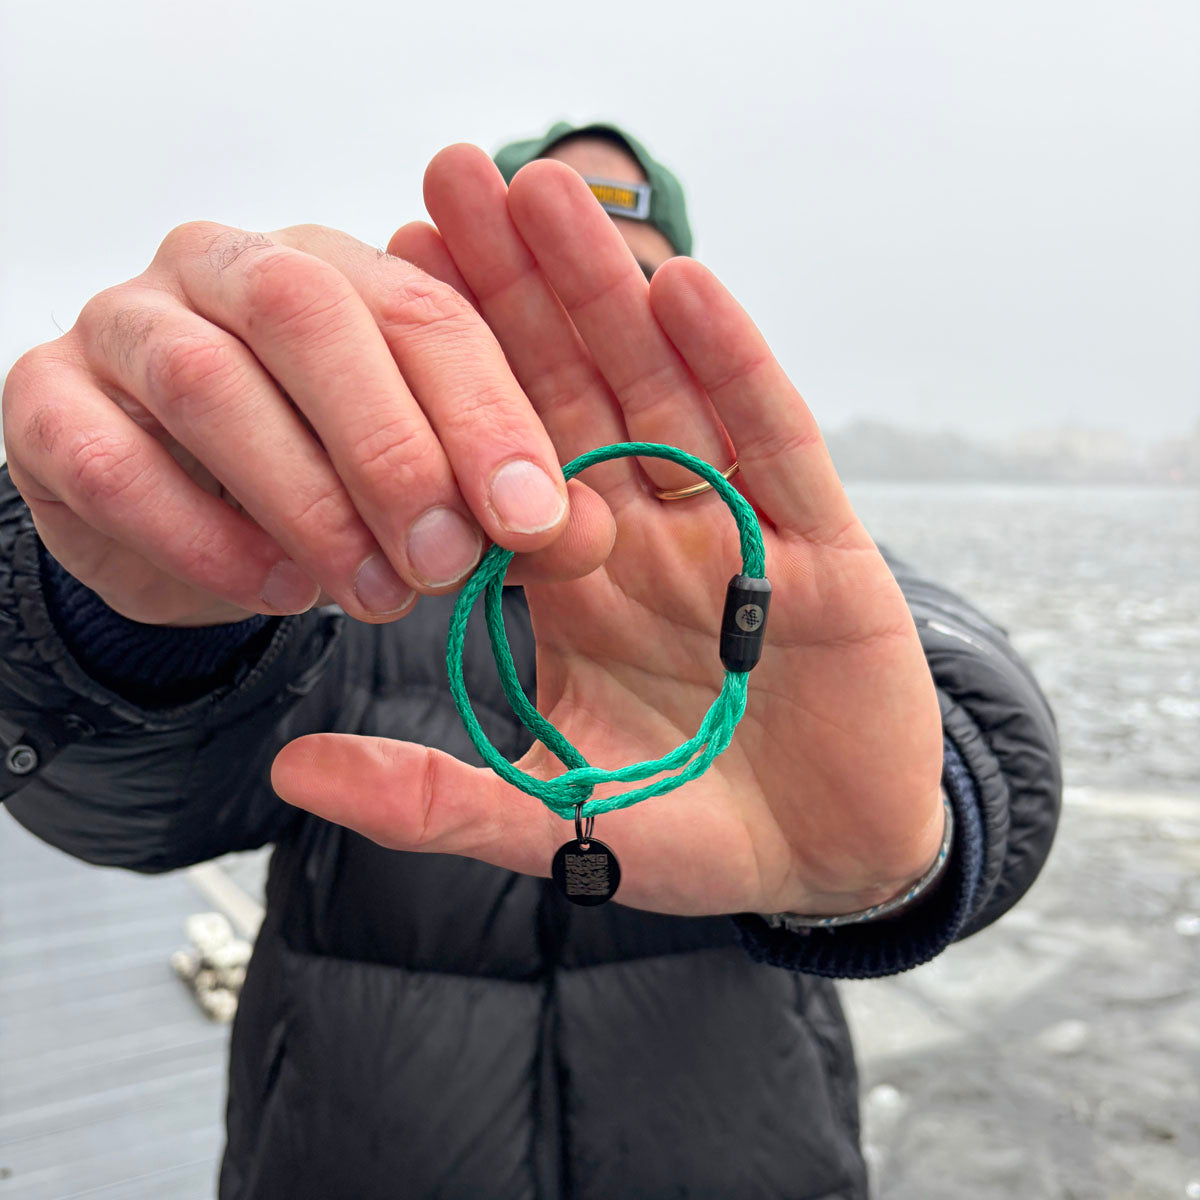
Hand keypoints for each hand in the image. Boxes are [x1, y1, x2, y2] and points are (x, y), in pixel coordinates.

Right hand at [2, 223, 614, 626]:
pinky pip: (108, 457)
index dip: (485, 414)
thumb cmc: (317, 485)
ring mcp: (127, 324)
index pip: (426, 312)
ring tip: (367, 593)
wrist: (176, 514)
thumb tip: (579, 532)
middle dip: (391, 448)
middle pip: (310, 316)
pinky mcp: (48, 401)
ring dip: (302, 500)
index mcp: (343, 271)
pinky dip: (198, 535)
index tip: (532, 518)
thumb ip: (497, 506)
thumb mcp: (424, 494)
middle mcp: (230, 270)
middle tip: (442, 564)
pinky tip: (268, 588)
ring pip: (206, 379)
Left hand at [271, 145, 945, 918]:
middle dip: (512, 291)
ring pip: (664, 393)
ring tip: (548, 190)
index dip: (438, 375)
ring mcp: (733, 531)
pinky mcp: (822, 546)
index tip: (373, 283)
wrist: (830, 857)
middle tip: (449, 180)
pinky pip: (772, 444)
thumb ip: (434, 797)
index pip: (494, 461)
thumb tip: (292, 771)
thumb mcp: (557, 822)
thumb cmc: (693, 831)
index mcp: (572, 585)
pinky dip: (735, 369)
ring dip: (608, 295)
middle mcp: (644, 536)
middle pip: (571, 394)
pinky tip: (684, 284)